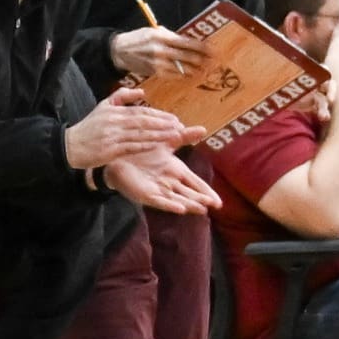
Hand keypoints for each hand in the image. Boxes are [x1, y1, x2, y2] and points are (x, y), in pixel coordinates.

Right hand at [64, 90, 203, 168]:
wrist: (70, 146)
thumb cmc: (89, 127)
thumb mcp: (103, 106)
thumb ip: (122, 97)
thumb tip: (142, 91)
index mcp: (115, 111)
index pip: (141, 112)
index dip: (159, 115)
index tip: (174, 119)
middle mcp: (114, 122)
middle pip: (143, 122)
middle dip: (163, 124)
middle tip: (179, 126)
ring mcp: (112, 136)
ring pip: (140, 134)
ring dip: (158, 135)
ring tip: (173, 135)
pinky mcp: (110, 150)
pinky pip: (131, 147)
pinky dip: (145, 145)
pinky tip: (157, 145)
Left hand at [103, 149, 223, 213]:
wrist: (119, 155)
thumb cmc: (143, 150)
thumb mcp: (167, 141)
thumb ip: (184, 137)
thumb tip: (203, 129)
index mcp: (176, 171)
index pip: (196, 183)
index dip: (207, 192)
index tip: (219, 201)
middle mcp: (170, 183)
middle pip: (189, 194)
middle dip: (202, 199)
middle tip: (216, 206)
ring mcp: (158, 190)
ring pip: (178, 199)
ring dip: (190, 204)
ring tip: (202, 209)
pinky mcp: (146, 194)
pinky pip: (160, 201)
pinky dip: (170, 205)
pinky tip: (180, 209)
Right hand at [110, 23, 207, 77]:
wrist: (120, 51)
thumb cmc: (139, 39)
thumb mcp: (154, 31)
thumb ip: (170, 36)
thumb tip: (187, 41)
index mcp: (162, 36)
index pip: (186, 42)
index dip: (201, 46)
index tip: (212, 49)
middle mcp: (160, 49)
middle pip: (186, 55)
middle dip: (202, 59)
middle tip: (213, 62)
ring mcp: (157, 62)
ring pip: (181, 67)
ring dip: (195, 69)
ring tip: (205, 70)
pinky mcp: (154, 72)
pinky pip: (172, 75)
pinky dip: (182, 75)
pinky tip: (190, 75)